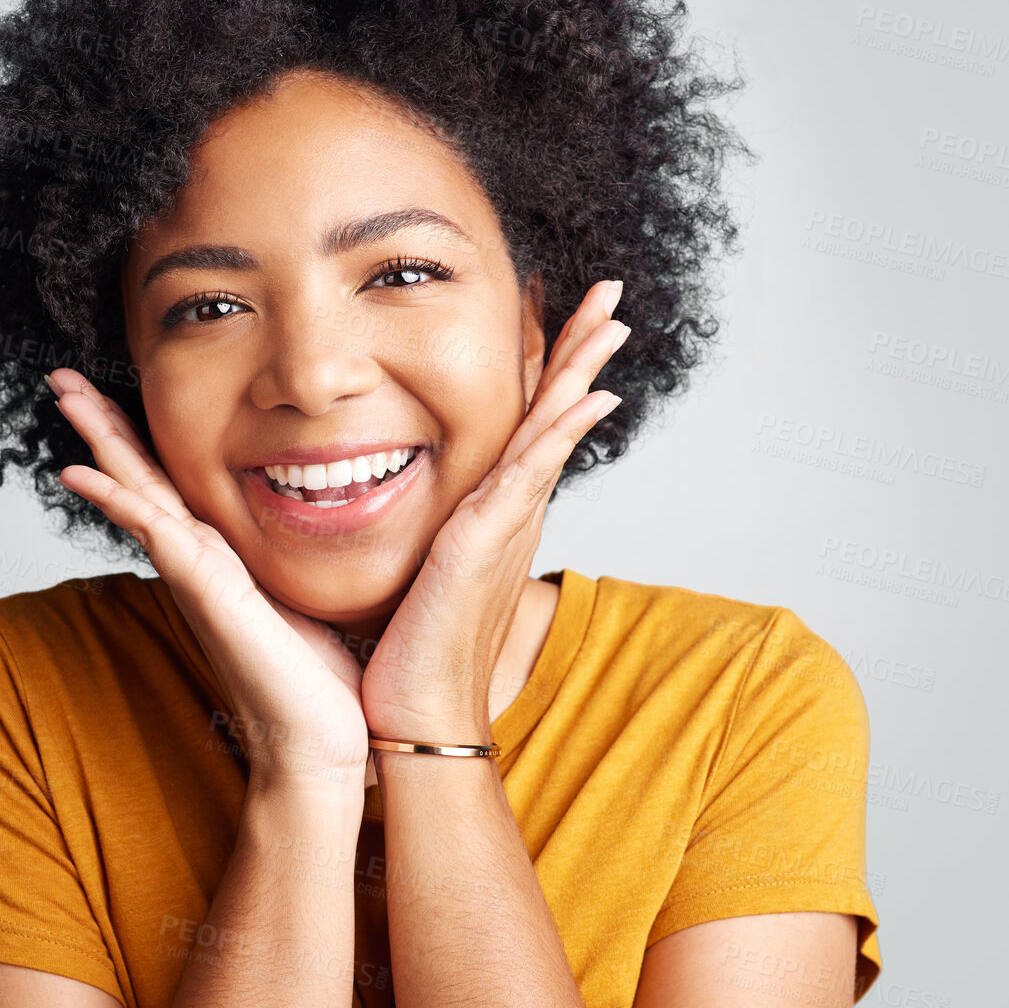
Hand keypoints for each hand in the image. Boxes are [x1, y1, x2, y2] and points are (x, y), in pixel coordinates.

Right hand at [46, 368, 371, 801]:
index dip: (140, 438)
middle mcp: (198, 563)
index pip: (170, 484)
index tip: (113, 392)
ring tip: (65, 395)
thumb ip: (303, 560)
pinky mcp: (206, 593)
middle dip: (102, 425)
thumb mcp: (313, 597)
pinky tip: (82, 472)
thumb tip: (338, 520)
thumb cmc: (320, 684)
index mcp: (221, 559)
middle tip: (63, 374)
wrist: (319, 746)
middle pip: (139, 477)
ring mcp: (195, 577)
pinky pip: (155, 534)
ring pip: (137, 493)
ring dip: (100, 442)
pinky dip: (117, 501)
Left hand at [360, 279, 629, 745]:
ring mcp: (505, 522)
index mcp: (490, 510)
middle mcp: (509, 509)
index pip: (523, 421)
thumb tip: (394, 504)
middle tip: (610, 295)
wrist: (416, 712)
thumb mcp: (417, 568)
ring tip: (614, 318)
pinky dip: (563, 430)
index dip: (544, 366)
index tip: (553, 310)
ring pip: (553, 427)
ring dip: (584, 370)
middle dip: (581, 350)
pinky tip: (593, 395)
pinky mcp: (487, 539)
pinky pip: (533, 470)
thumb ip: (419, 530)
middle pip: (553, 411)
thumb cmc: (408, 647)